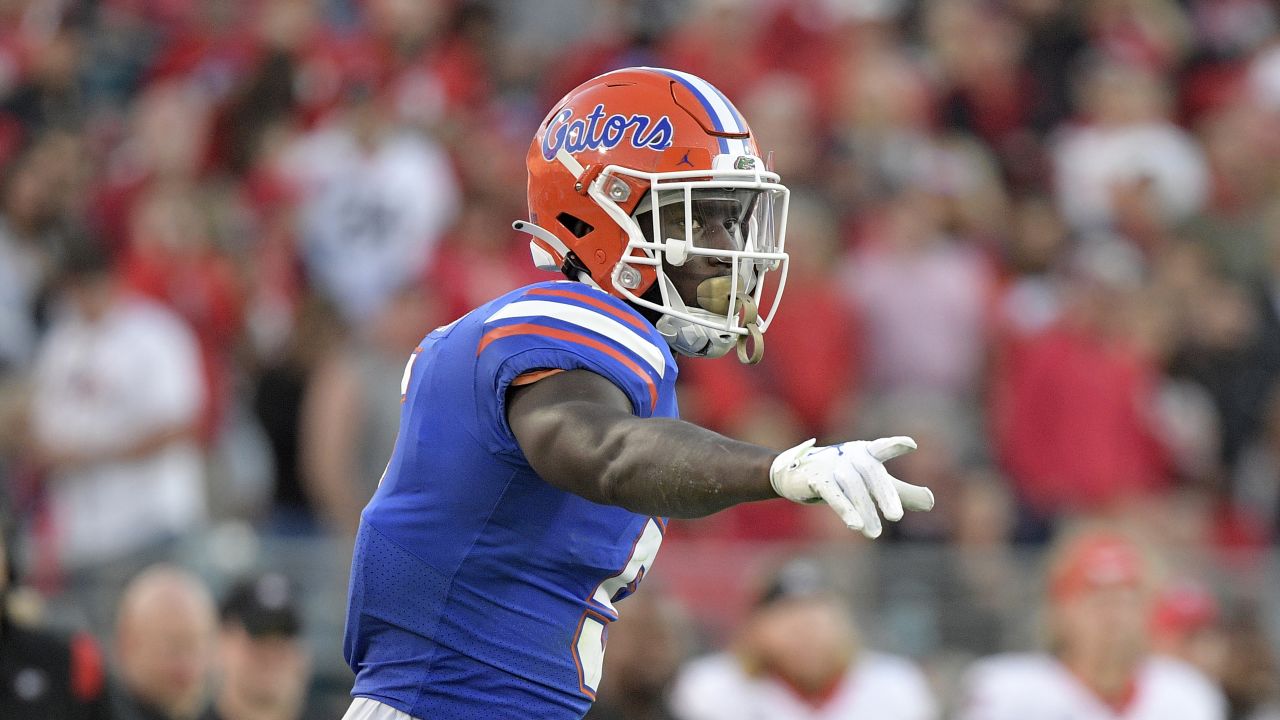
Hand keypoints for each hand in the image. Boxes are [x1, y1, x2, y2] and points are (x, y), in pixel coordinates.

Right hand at [769, 436, 933, 538]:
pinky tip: (855, 525)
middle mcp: (850, 455)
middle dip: (885, 494)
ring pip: (853, 487)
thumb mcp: (874, 484)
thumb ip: (902, 492)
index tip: (911, 445)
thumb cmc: (844, 477)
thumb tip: (932, 502)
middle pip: (871, 472)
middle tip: (897, 517)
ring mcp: (832, 466)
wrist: (798, 475)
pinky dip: (845, 509)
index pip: (882, 447)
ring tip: (874, 534)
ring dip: (865, 510)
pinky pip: (832, 495)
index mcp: (867, 453)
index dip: (894, 446)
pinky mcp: (816, 480)